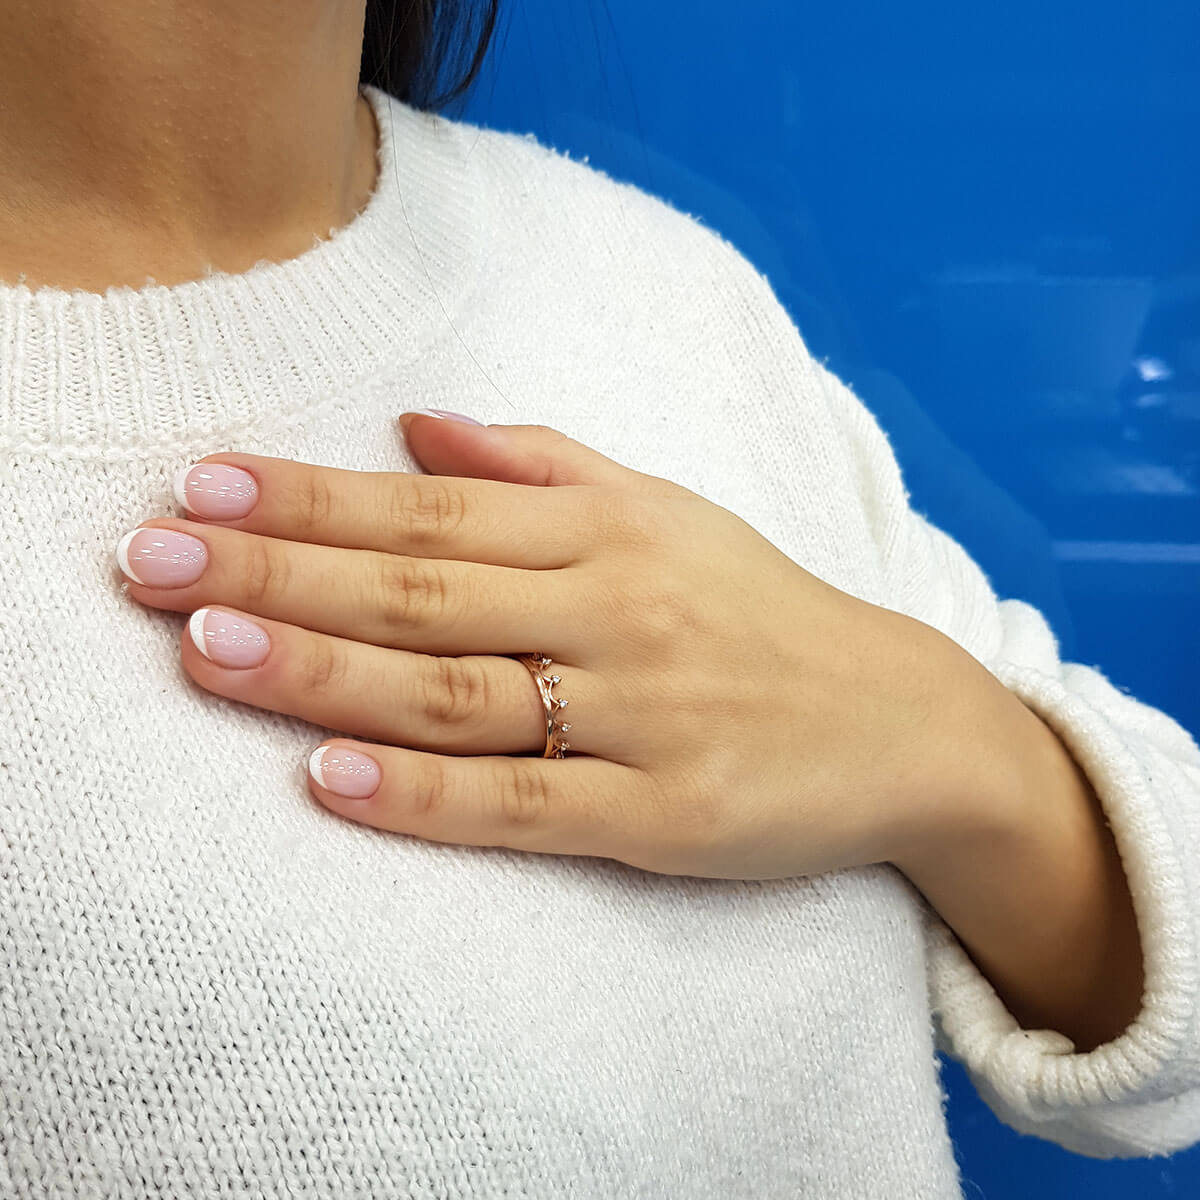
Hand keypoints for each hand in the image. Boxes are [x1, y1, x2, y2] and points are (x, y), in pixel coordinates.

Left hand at [115, 413, 955, 880]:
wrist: (902, 718)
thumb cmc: (762, 610)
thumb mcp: (667, 512)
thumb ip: (543, 464)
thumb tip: (417, 426)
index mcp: (610, 532)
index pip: (431, 509)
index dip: (312, 498)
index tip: (203, 488)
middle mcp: (617, 611)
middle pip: (422, 590)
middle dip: (279, 573)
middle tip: (151, 563)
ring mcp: (640, 716)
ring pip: (455, 692)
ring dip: (324, 672)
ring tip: (207, 653)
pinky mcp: (665, 815)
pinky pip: (526, 805)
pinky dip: (426, 796)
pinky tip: (332, 779)